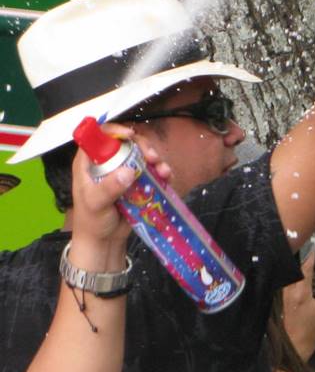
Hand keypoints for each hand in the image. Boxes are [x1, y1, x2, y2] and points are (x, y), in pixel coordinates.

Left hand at [69, 123, 165, 266]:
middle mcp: (107, 164)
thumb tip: (129, 171)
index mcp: (90, 162)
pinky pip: (152, 173)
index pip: (99, 136)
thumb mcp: (95, 203)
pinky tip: (167, 178)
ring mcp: (124, 173)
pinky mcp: (138, 185)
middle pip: (127, 144)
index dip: (114, 130)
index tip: (129, 135)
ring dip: (156, 160)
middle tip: (152, 157)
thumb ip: (109, 187)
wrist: (104, 240)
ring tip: (164, 171)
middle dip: (143, 146)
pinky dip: (162, 173)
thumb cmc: (92, 220)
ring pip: (142, 157)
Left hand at [281, 244, 314, 361]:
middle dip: (296, 252)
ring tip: (294, 252)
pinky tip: (284, 269)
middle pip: (290, 264)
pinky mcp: (270, 300)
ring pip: (282, 271)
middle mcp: (285, 288)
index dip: (310, 251)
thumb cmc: (308, 333)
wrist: (287, 351)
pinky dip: (281, 273)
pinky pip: (276, 281)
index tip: (313, 241)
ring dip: (288, 262)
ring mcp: (275, 294)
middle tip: (302, 241)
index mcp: (300, 290)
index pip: (306, 264)